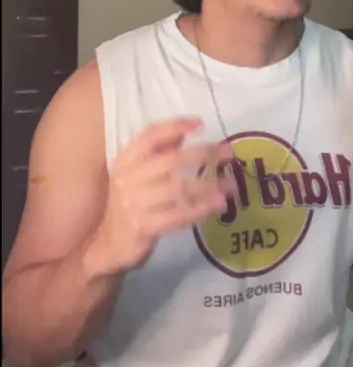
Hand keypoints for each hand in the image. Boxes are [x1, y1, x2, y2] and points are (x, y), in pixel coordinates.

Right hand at [89, 118, 235, 274]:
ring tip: (231, 184)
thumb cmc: (130, 202)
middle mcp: (127, 178)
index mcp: (126, 160)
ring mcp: (134, 203)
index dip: (175, 126)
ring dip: (207, 185)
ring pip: (177, 188)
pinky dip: (200, 209)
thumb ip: (158, 152)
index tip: (201, 123)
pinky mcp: (143, 227)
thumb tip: (184, 132)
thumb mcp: (138, 174)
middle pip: (170, 160)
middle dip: (203, 154)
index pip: (150, 136)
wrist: (108, 243)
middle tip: (228, 153)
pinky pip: (177, 215)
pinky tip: (218, 205)